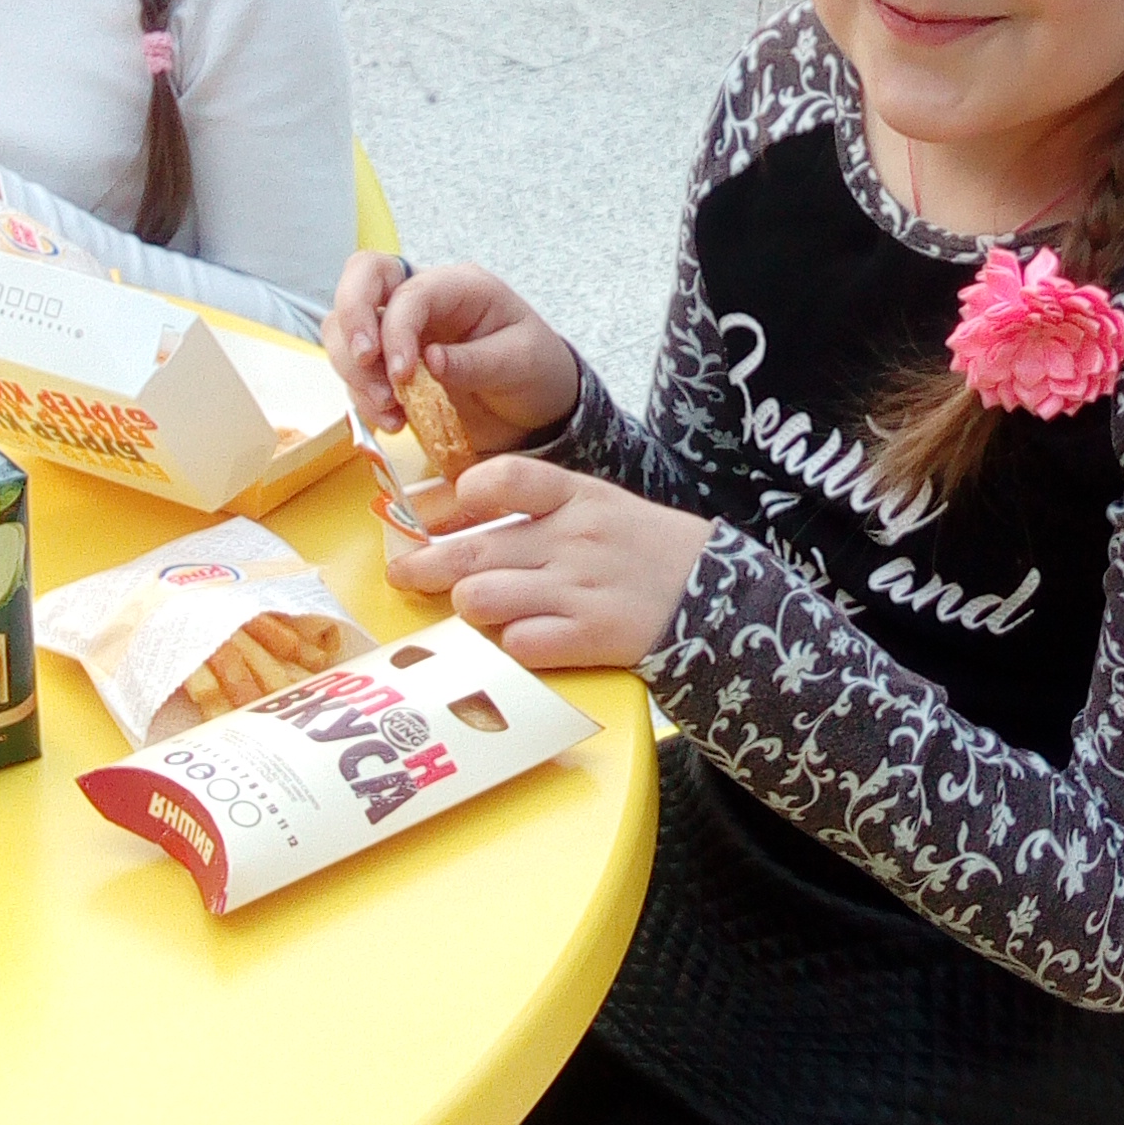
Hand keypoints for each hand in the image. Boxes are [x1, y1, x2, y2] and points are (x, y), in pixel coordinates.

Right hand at [323, 253, 579, 457]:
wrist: (539, 409)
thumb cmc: (537, 372)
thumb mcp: (521, 363)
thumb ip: (476, 361)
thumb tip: (428, 361)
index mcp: (459, 286)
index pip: (409, 291)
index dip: (395, 329)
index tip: (402, 375)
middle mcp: (422, 298)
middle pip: (361, 280)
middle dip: (352, 321)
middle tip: (365, 364)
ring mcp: (400, 330)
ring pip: (344, 327)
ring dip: (353, 369)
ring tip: (388, 409)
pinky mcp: (389, 365)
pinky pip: (355, 372)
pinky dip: (362, 396)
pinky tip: (392, 421)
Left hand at [381, 452, 711, 671]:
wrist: (720, 598)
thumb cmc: (649, 552)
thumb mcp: (601, 508)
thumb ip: (539, 507)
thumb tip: (457, 508)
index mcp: (577, 496)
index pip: (500, 478)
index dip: (455, 496)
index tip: (437, 514)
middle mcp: (573, 539)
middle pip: (472, 548)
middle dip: (423, 564)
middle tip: (403, 573)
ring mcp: (579, 590)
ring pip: (481, 597)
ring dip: (470, 607)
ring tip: (477, 611)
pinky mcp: (589, 638)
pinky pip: (518, 644)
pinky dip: (509, 646)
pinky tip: (518, 641)